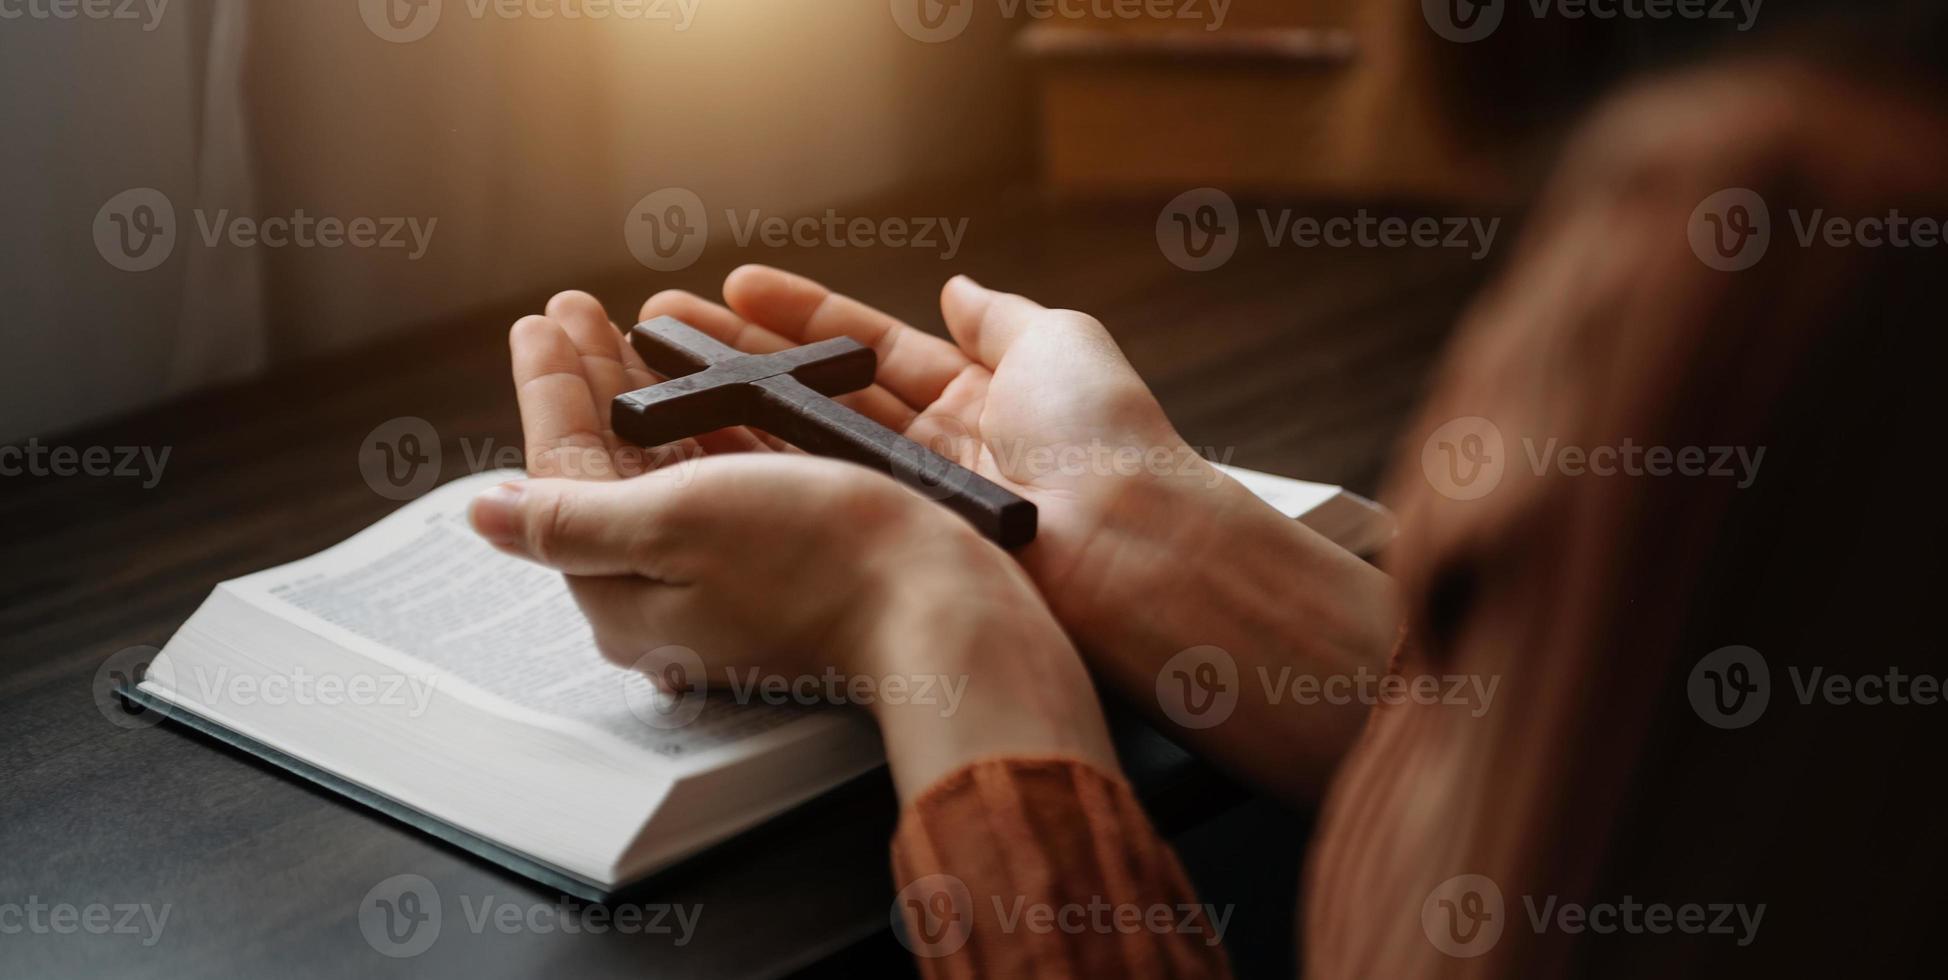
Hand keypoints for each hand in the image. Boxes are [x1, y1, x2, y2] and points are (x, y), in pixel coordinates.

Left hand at [476, 312, 1118, 798]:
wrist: (944, 603)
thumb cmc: (819, 560)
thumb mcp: (674, 524)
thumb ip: (571, 518)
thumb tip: (484, 517)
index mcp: (626, 597)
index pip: (563, 479)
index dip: (549, 391)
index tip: (539, 321)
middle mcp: (671, 593)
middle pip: (610, 470)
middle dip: (590, 381)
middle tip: (574, 309)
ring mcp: (731, 578)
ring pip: (666, 467)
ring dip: (643, 390)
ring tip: (631, 326)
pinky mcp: (786, 558)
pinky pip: (724, 477)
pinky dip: (704, 419)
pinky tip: (704, 383)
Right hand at [633, 268, 1397, 802]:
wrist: (1126, 547)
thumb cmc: (1108, 442)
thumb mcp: (1061, 343)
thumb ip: (1001, 316)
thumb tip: (960, 287)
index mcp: (978, 398)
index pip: (868, 348)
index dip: (800, 316)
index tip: (734, 286)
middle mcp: (934, 452)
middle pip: (818, 394)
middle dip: (738, 358)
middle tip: (661, 330)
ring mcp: (904, 504)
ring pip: (800, 448)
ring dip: (725, 410)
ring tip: (653, 378)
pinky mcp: (887, 549)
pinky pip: (808, 501)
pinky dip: (749, 472)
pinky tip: (692, 447)